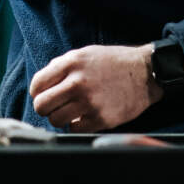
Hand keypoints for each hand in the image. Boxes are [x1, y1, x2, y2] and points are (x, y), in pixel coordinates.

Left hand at [29, 44, 162, 131]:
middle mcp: (78, 82)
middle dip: (45, 107)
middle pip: (41, 105)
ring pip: (55, 120)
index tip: (44, 94)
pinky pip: (74, 129)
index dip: (38, 92)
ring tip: (72, 110)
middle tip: (56, 105)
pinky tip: (86, 115)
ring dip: (61, 117)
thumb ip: (62, 66)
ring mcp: (89, 102)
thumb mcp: (86, 54)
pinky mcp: (100, 118)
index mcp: (72, 63)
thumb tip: (41, 85)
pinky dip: (77, 124)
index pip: (37, 84)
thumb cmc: (114, 62)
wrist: (146, 72)